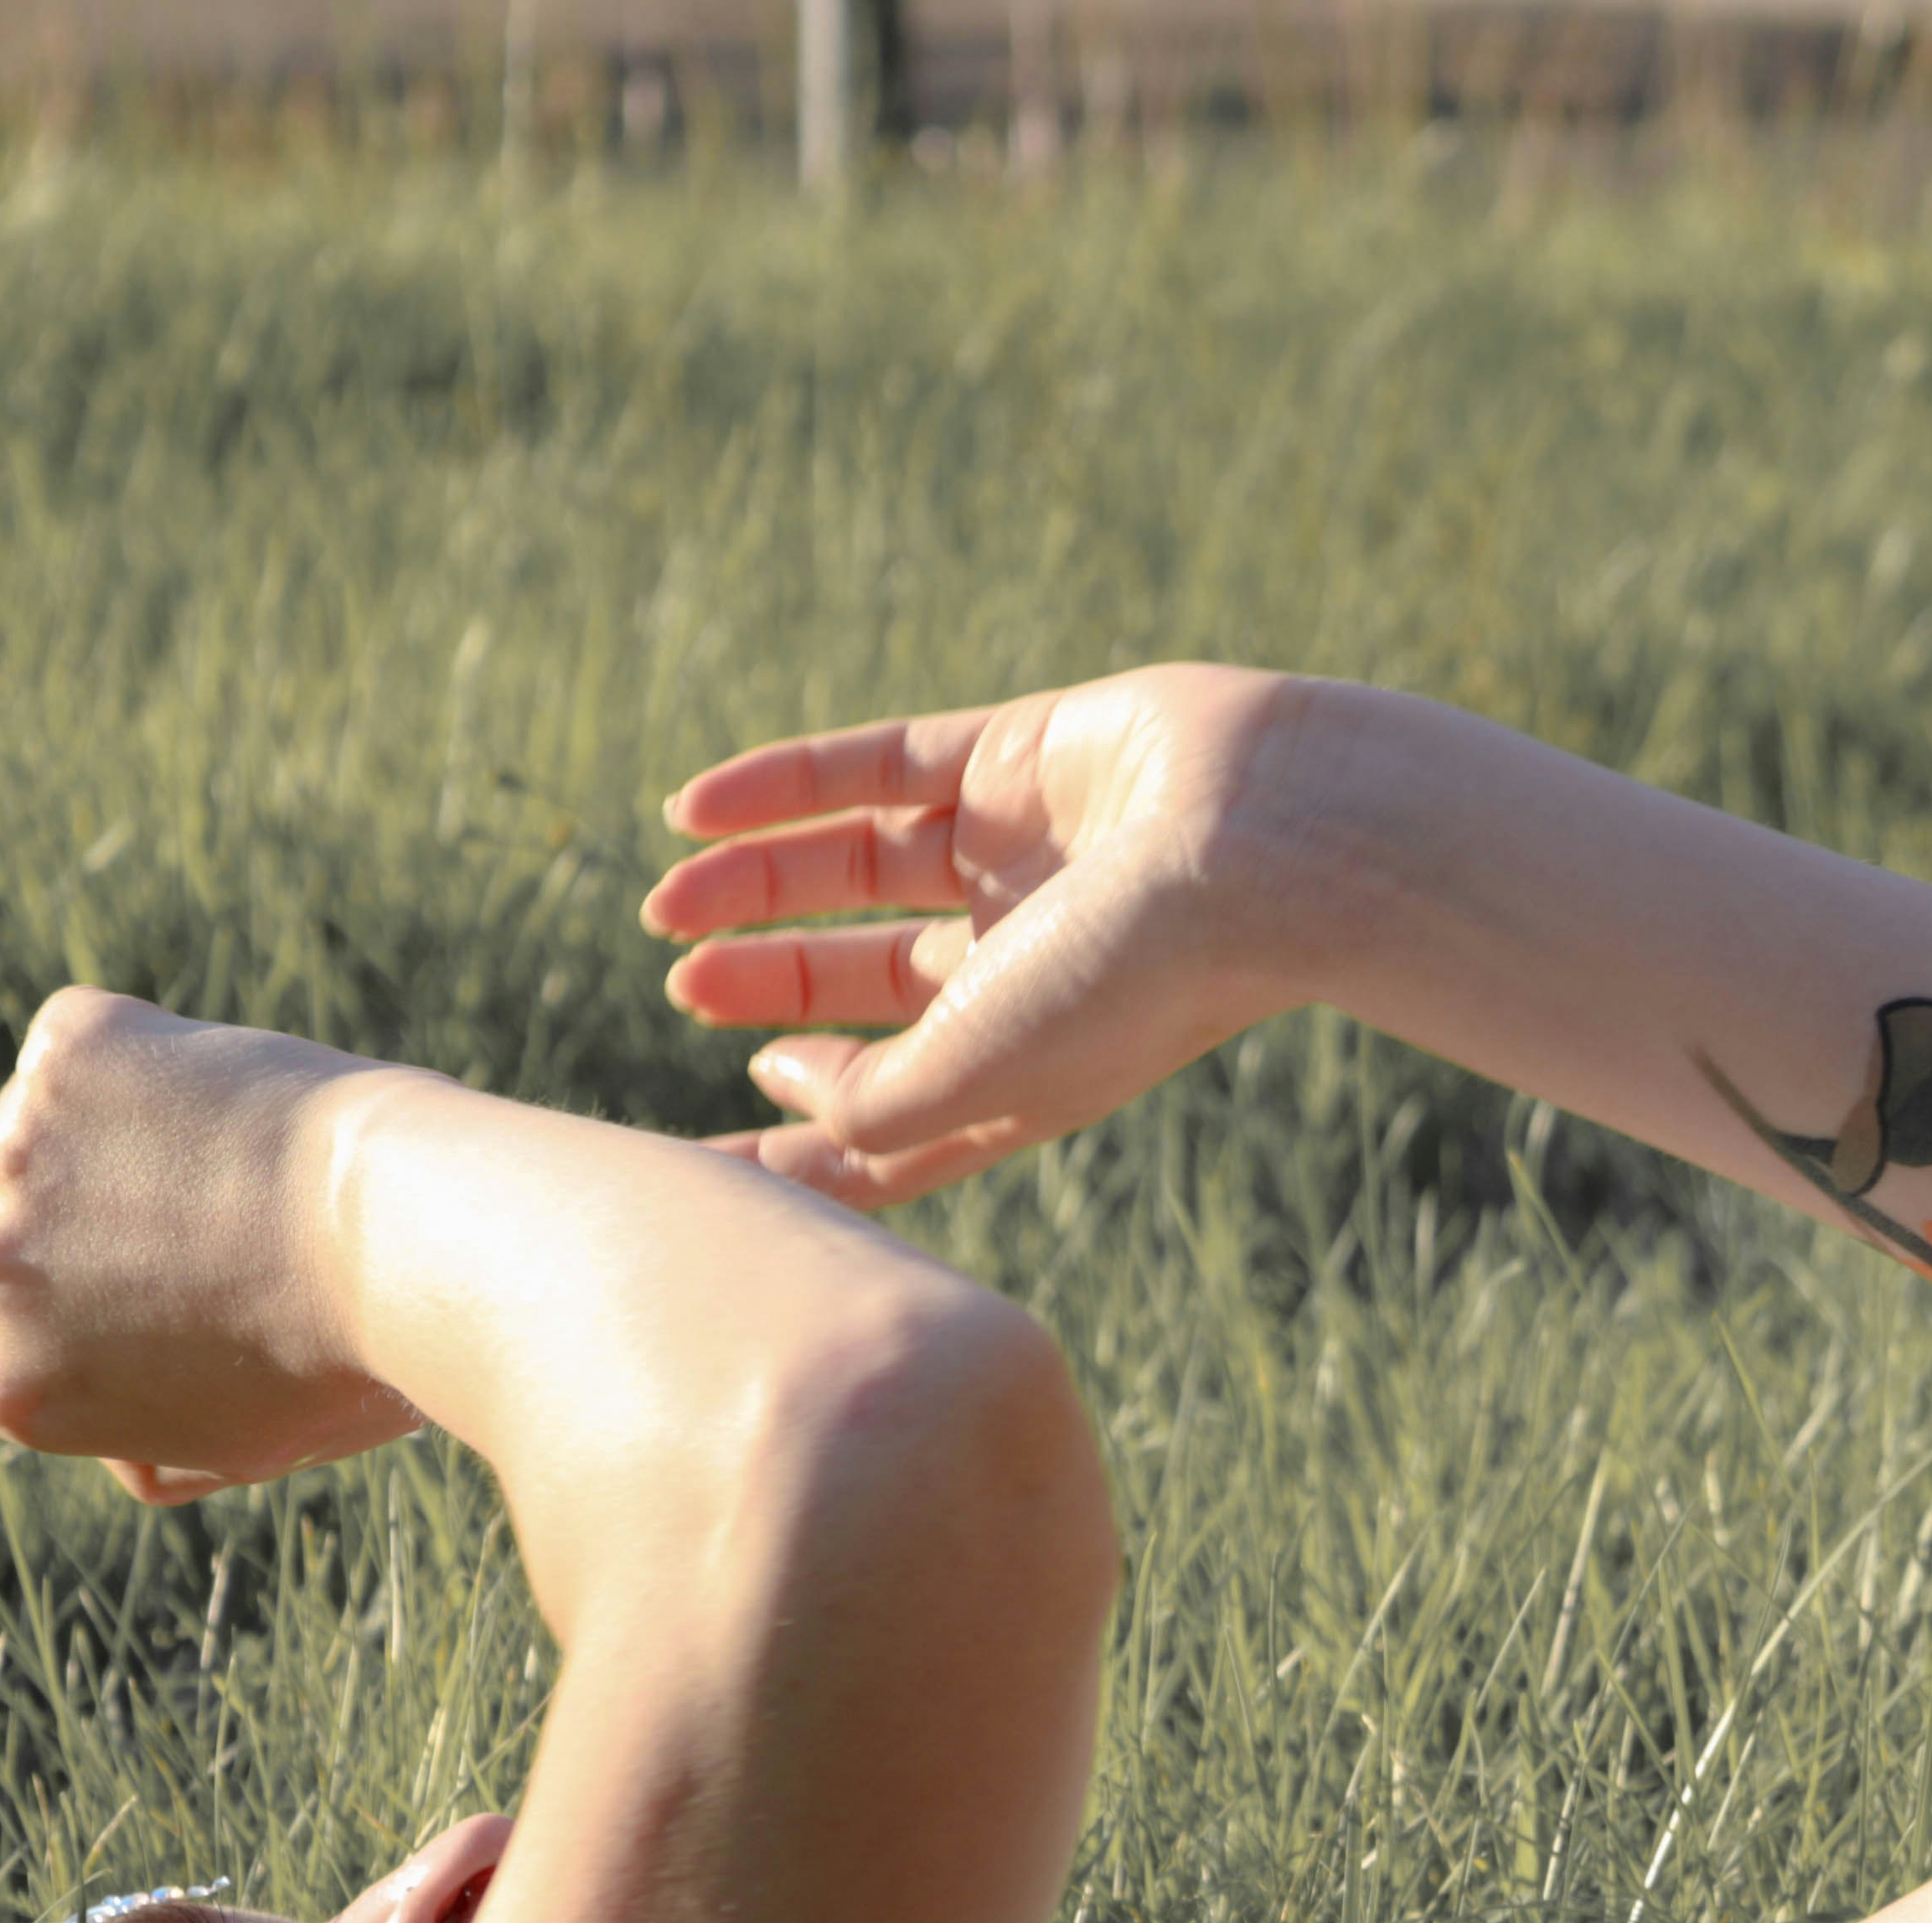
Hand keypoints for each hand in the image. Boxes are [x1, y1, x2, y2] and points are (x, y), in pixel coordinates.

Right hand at [0, 989, 423, 1503]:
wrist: (401, 1236)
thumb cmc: (344, 1359)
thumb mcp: (245, 1449)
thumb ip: (144, 1446)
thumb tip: (110, 1441)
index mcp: (14, 1387)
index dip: (10, 1314)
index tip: (78, 1290)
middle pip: (0, 1236)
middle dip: (80, 1228)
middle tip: (210, 1233)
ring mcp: (18, 1151)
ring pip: (48, 1134)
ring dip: (119, 1141)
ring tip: (238, 1173)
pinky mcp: (67, 1051)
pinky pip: (91, 1046)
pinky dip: (152, 1059)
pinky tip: (235, 1103)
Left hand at [643, 663, 1343, 1205]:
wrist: (1265, 842)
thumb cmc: (1134, 983)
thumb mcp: (980, 1079)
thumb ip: (872, 1112)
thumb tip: (779, 1091)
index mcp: (1029, 1062)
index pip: (892, 1110)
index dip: (794, 1137)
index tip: (699, 1159)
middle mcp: (1025, 961)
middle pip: (871, 983)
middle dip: (772, 988)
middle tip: (681, 988)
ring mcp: (1023, 853)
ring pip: (862, 868)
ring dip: (760, 885)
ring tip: (666, 906)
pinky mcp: (1016, 754)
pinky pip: (874, 765)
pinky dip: (782, 784)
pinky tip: (692, 810)